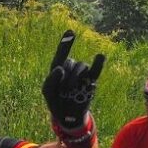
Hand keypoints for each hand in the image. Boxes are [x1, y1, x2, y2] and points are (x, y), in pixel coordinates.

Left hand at [42, 30, 104, 147]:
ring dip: (74, 77)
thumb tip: (60, 68)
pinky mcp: (90, 81)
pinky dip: (98, 62)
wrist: (67, 116)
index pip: (61, 54)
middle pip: (70, 62)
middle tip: (64, 89)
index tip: (70, 31)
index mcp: (58, 68)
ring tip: (71, 90)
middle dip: (66, 75)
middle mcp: (71, 69)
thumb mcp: (47, 92)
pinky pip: (95, 70)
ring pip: (81, 66)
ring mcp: (82, 75)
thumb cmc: (56, 101)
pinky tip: (100, 56)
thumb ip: (50, 79)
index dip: (66, 43)